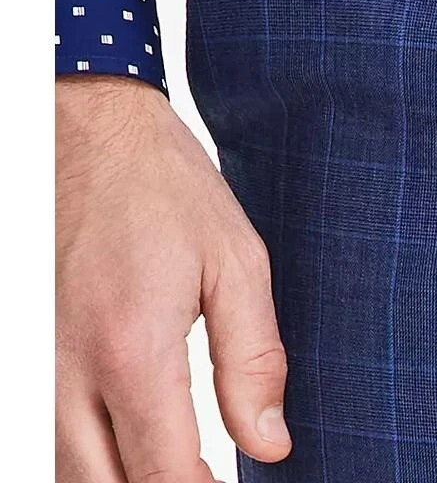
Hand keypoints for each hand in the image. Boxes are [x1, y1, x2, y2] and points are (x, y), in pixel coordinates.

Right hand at [56, 75, 291, 481]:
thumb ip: (253, 359)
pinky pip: (46, 434)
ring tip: (175, 458)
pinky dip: (85, 454)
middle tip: (208, 477)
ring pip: (67, 472)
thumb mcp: (235, 261)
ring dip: (121, 478)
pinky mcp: (22, 350)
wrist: (89, 131)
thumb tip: (268, 443)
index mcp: (132, 348)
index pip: (163, 478)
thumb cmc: (164, 186)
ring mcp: (35, 364)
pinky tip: (127, 437)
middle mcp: (67, 371)